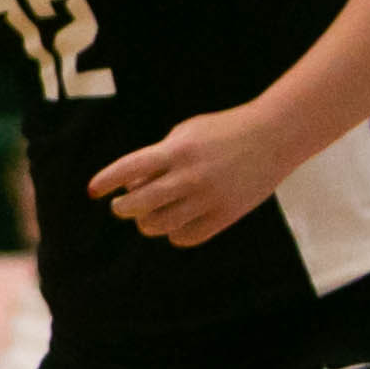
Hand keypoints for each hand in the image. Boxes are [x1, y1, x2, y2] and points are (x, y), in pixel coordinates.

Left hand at [89, 107, 296, 247]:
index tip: (93, 191)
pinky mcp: (226, 215)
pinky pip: (185, 237)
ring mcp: (208, 197)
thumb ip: (158, 157)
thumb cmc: (224, 131)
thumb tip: (132, 188)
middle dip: (123, 208)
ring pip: (159, 225)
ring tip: (147, 216)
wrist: (275, 135)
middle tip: (121, 207)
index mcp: (177, 150)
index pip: (129, 168)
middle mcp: (190, 175)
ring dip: (146, 223)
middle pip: (139, 205)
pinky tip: (175, 225)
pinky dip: (174, 234)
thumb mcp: (186, 132)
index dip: (107, 181)